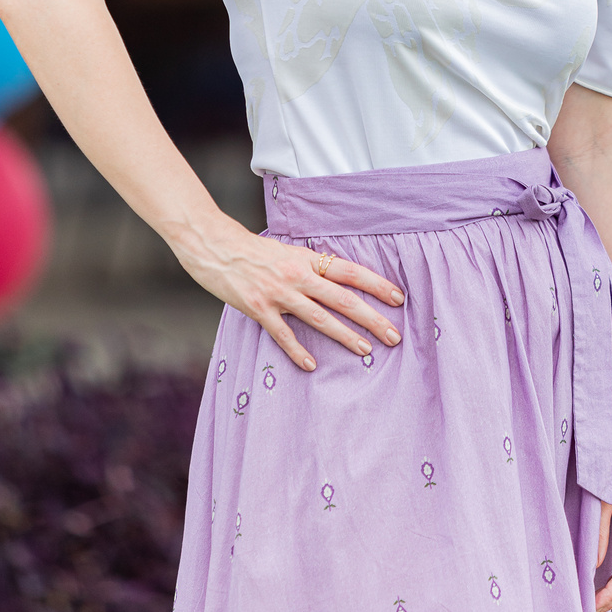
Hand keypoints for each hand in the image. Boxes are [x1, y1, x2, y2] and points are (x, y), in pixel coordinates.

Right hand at [170, 216, 404, 371]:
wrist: (213, 245)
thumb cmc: (251, 249)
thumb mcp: (287, 250)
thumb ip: (309, 265)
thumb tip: (336, 277)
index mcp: (307, 258)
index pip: (350, 271)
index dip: (377, 285)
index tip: (398, 299)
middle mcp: (297, 275)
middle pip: (343, 298)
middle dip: (371, 317)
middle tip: (393, 335)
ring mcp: (278, 293)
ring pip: (319, 318)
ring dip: (345, 336)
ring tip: (366, 350)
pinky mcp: (258, 308)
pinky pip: (283, 334)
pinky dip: (298, 351)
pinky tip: (311, 366)